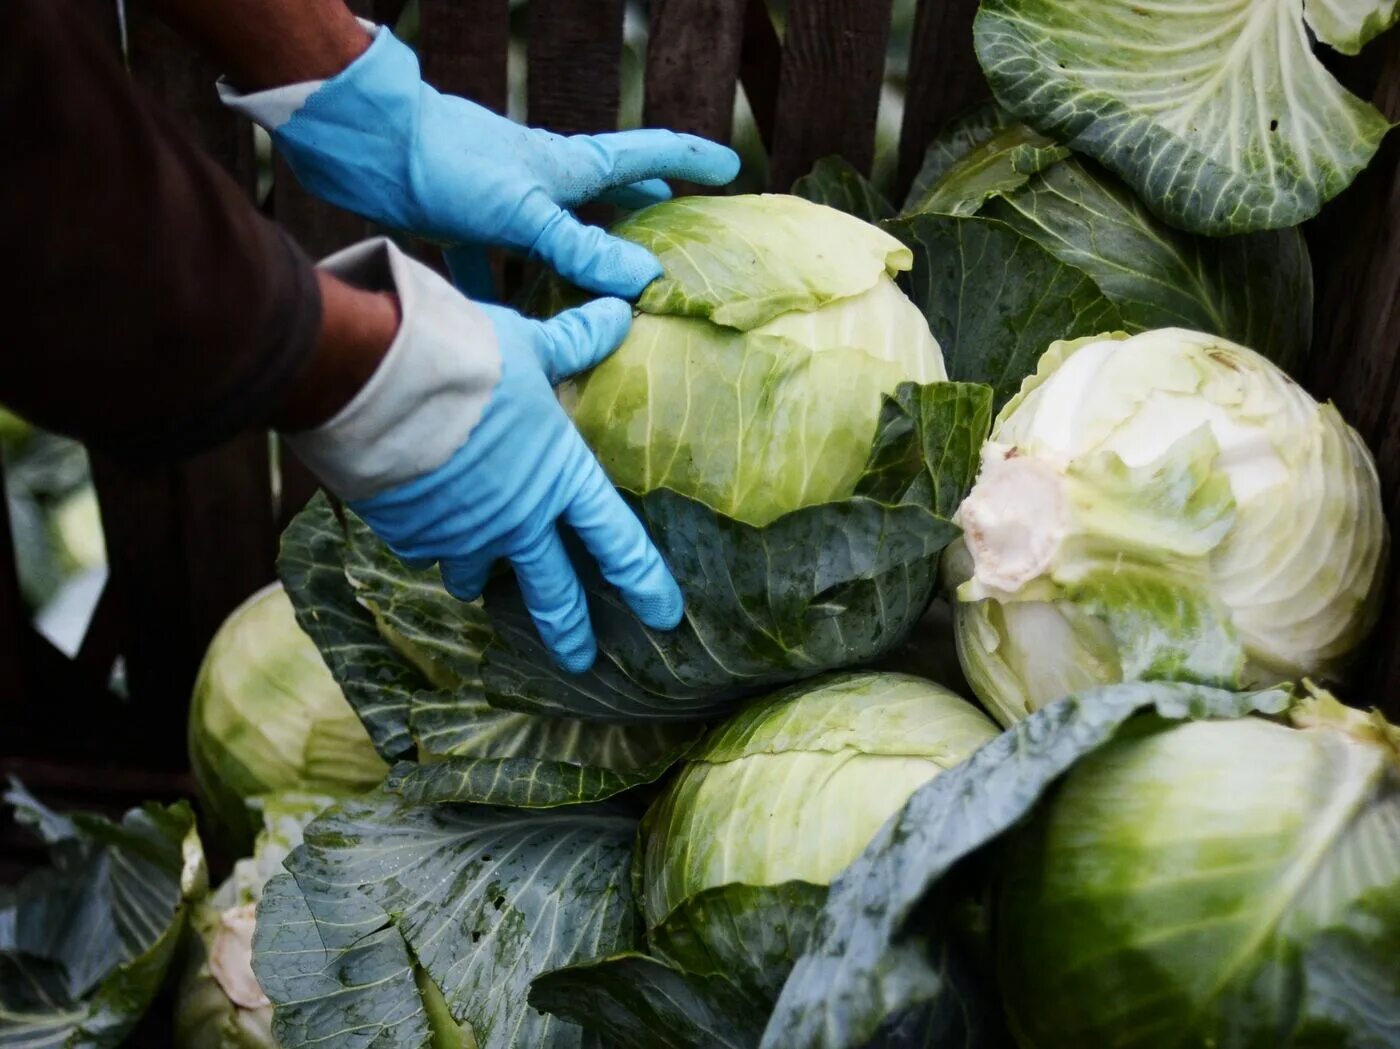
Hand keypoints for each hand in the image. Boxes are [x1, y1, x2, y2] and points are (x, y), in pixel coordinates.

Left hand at [221, 25, 739, 298]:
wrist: (364, 143)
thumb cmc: (446, 165)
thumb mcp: (523, 213)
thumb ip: (579, 247)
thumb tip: (644, 279)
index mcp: (566, 166)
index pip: (645, 155)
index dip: (691, 159)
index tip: (731, 168)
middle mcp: (540, 179)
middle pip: (605, 194)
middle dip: (642, 210)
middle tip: (675, 229)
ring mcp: (501, 199)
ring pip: (553, 235)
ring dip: (576, 260)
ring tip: (598, 289)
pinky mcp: (462, 219)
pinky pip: (493, 261)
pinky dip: (504, 289)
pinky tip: (503, 320)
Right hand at [285, 239, 681, 672]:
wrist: (380, 379)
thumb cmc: (469, 358)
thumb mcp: (532, 346)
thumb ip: (576, 344)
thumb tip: (622, 310)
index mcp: (561, 478)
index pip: (616, 541)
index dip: (644, 581)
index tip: (663, 615)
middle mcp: (518, 519)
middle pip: (552, 589)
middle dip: (569, 629)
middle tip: (580, 659)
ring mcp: (462, 534)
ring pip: (475, 574)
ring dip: (479, 579)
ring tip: (476, 584)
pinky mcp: (410, 533)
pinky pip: (424, 548)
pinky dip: (427, 541)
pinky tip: (419, 528)